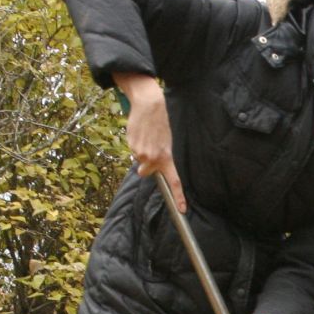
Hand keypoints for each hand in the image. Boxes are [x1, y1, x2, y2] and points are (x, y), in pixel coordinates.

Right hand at [117, 72, 185, 213]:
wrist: (148, 103)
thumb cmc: (163, 120)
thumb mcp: (170, 139)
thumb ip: (165, 156)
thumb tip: (159, 166)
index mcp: (166, 157)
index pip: (174, 181)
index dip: (178, 197)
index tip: (182, 210)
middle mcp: (152, 158)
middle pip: (145, 172)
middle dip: (146, 165)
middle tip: (151, 149)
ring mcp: (140, 152)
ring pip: (139, 159)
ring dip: (142, 152)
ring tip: (148, 136)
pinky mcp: (131, 144)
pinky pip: (133, 150)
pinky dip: (136, 144)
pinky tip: (141, 132)